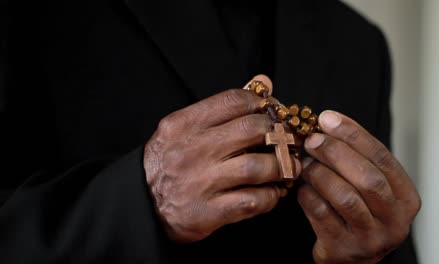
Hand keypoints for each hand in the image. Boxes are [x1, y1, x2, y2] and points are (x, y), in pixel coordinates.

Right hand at [144, 75, 300, 242]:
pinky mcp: (208, 212)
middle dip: (277, 133)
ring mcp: (201, 182)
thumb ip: (223, 106)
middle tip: (285, 140)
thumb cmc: (168, 162)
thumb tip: (263, 83)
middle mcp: (192, 150)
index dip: (262, 104)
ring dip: (280, 167)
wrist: (141, 204)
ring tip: (286, 168)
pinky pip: (252, 201)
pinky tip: (272, 193)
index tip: (271, 114)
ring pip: (256, 166)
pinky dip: (270, 196)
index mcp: (184, 124)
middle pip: (252, 130)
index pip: (234, 100)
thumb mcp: (184, 128)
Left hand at [298, 110, 420, 262]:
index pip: (382, 157)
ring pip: (344, 196)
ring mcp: (370, 237)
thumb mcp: (370, 187)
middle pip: (367, 178)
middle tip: (312, 140)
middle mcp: (394, 220)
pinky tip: (302, 186)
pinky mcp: (343, 248)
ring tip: (305, 164)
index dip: (353, 134)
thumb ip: (358, 158)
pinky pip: (321, 214)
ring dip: (319, 173)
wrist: (351, 257)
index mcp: (406, 197)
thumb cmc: (360, 213)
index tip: (328, 118)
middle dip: (336, 153)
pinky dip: (308, 194)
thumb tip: (328, 121)